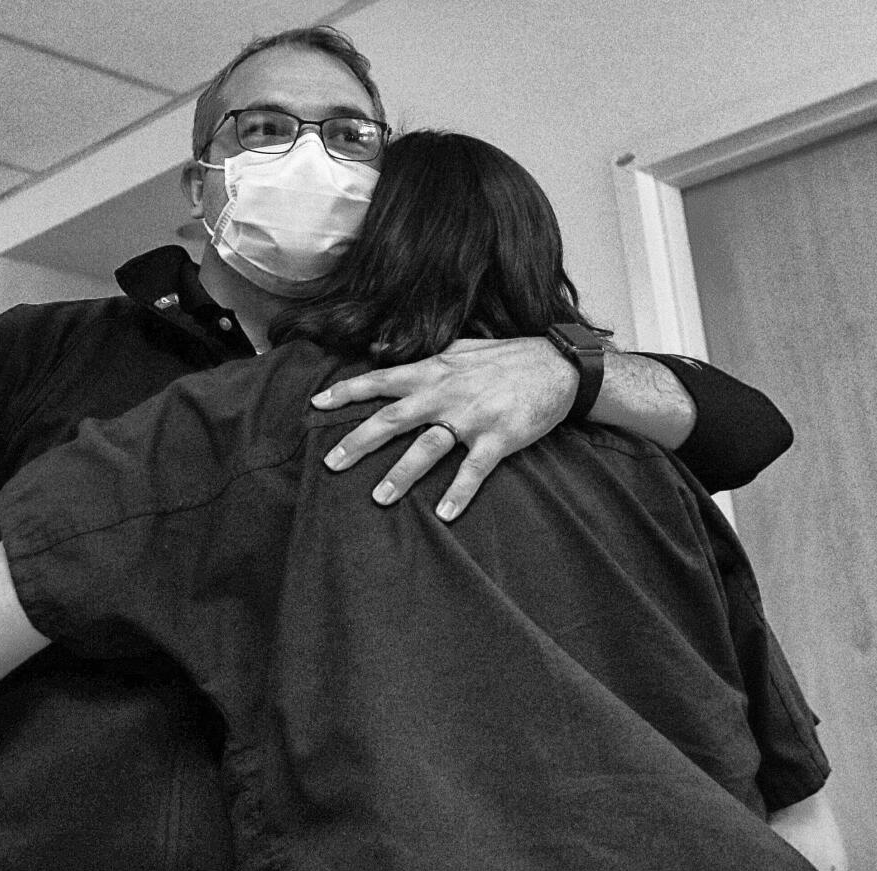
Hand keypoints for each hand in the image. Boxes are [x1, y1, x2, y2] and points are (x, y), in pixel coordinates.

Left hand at [311, 337, 574, 519]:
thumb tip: (387, 354)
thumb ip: (426, 357)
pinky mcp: (499, 439)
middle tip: (330, 464)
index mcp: (434, 371)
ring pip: (427, 448)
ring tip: (379, 498)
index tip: (316, 404)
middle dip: (358, 442)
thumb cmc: (507, 359)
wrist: (560, 366)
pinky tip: (443, 515)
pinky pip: (473, 471)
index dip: (347, 392)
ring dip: (402, 475)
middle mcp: (446, 394)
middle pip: (392, 419)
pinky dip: (458, 493)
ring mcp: (472, 418)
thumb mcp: (462, 348)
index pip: (381, 380)